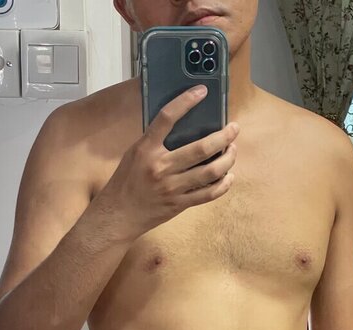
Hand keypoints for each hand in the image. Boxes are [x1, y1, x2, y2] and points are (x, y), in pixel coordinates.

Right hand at [96, 86, 238, 241]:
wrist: (118, 215)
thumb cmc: (125, 182)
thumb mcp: (134, 155)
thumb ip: (154, 141)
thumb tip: (181, 126)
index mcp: (146, 150)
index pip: (167, 118)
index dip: (186, 101)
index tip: (201, 91)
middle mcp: (161, 167)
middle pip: (201, 148)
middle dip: (224, 136)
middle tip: (234, 129)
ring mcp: (172, 188)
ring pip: (210, 172)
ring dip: (228, 159)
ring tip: (233, 150)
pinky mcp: (179, 204)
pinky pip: (208, 194)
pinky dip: (223, 184)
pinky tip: (229, 176)